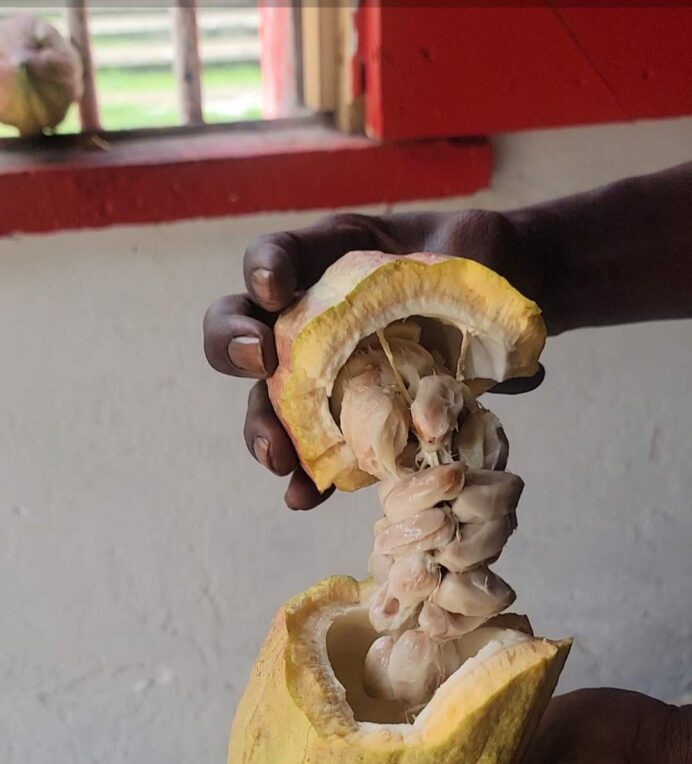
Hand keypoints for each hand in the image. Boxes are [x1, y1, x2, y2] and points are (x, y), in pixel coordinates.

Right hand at [203, 209, 545, 509]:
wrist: (505, 313)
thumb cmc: (483, 267)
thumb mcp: (477, 244)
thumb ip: (467, 251)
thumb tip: (472, 272)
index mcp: (333, 260)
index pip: (281, 256)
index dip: (265, 268)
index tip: (274, 289)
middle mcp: (314, 317)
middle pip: (246, 328)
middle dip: (234, 344)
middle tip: (259, 361)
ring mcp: (328, 373)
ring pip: (271, 400)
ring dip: (262, 428)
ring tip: (276, 455)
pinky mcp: (352, 419)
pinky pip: (317, 451)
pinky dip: (307, 477)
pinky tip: (303, 497)